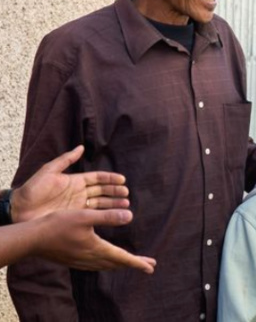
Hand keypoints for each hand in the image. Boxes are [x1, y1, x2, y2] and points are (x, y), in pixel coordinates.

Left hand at [12, 146, 129, 222]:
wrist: (20, 210)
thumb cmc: (32, 189)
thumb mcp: (49, 171)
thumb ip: (66, 160)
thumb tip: (81, 147)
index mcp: (75, 181)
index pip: (97, 178)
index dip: (110, 179)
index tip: (122, 180)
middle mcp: (78, 193)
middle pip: (102, 191)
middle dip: (115, 192)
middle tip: (126, 194)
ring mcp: (77, 205)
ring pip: (100, 203)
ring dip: (113, 204)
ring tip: (125, 205)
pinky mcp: (74, 217)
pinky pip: (92, 215)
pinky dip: (104, 215)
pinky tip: (113, 216)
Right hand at [34, 208, 156, 272]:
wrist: (32, 238)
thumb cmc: (58, 224)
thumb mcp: (86, 216)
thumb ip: (108, 217)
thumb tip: (130, 215)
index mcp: (96, 249)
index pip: (122, 258)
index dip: (138, 262)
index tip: (151, 266)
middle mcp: (90, 258)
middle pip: (117, 263)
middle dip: (134, 263)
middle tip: (149, 265)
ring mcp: (81, 261)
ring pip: (106, 265)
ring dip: (121, 263)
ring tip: (131, 262)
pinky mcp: (73, 259)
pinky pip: (96, 265)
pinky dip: (107, 262)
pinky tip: (105, 260)